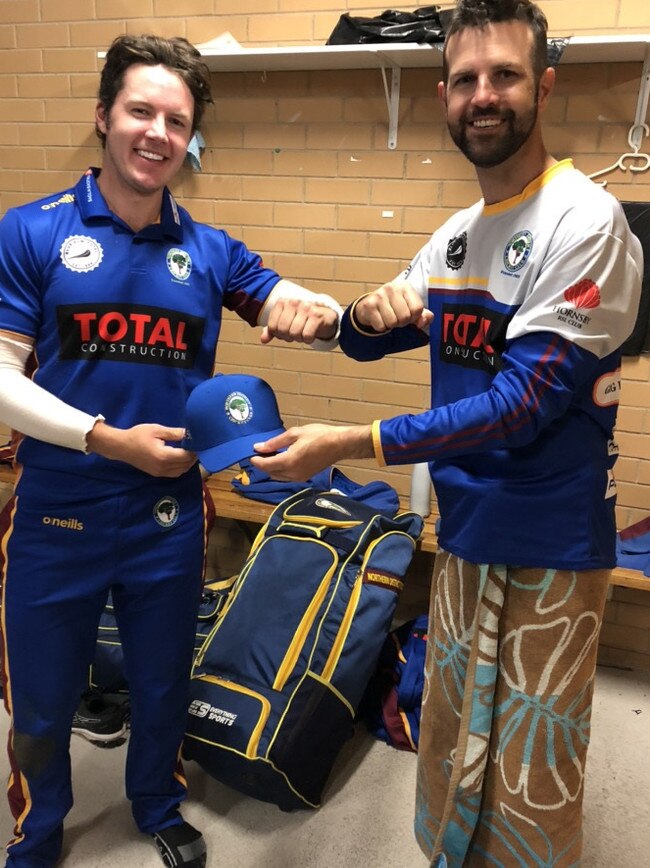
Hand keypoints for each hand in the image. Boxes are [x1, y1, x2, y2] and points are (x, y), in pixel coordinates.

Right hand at [86, 421, 196, 476]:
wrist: (120, 446)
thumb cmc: (137, 435)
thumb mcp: (157, 430)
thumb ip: (175, 433)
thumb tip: (190, 433)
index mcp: (164, 456)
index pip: (187, 456)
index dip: (195, 450)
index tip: (200, 442)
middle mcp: (163, 468)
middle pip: (186, 465)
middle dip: (194, 456)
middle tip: (197, 445)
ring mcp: (160, 473)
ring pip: (181, 471)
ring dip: (188, 463)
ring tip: (190, 451)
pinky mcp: (157, 474)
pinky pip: (174, 473)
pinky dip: (181, 467)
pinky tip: (181, 458)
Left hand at [251, 423, 373, 481]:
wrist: (340, 444)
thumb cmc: (318, 435)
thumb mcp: (295, 434)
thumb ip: (275, 442)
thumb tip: (258, 447)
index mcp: (288, 462)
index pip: (265, 465)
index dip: (256, 461)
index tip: (251, 454)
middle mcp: (292, 474)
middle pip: (270, 473)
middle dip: (263, 465)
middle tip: (260, 453)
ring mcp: (299, 478)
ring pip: (278, 477)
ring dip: (271, 468)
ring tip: (270, 455)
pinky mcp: (305, 477)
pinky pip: (287, 477)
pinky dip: (280, 470)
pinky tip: (282, 459)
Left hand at [260, 297, 338, 344]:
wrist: (324, 316)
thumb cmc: (302, 319)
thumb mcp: (285, 322)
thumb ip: (272, 330)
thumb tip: (263, 340)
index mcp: (282, 302)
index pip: (272, 326)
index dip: (278, 334)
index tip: (285, 332)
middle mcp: (293, 302)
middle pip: (282, 330)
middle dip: (288, 337)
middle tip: (294, 335)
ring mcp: (306, 308)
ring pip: (294, 333)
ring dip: (299, 339)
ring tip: (302, 333)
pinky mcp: (317, 316)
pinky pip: (307, 335)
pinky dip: (308, 340)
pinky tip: (311, 334)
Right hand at [355, 281, 432, 332]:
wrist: (369, 307)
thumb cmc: (394, 308)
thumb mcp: (411, 308)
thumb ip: (424, 316)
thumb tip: (422, 322)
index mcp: (405, 286)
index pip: (418, 308)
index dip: (414, 317)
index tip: (408, 315)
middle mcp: (392, 288)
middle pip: (405, 317)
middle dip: (402, 322)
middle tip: (396, 318)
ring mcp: (379, 295)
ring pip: (392, 322)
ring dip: (391, 325)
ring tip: (388, 318)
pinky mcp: (369, 305)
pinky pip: (381, 326)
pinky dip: (381, 328)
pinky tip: (379, 319)